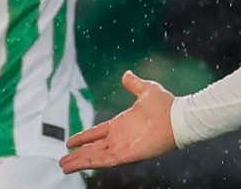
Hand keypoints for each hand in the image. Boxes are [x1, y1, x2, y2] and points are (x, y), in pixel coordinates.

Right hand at [60, 71, 176, 173]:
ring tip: (64, 167)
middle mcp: (119, 138)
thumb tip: (126, 74)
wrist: (178, 116)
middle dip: (77, 155)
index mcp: (121, 124)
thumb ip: (134, 84)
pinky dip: (90, 163)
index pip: (96, 133)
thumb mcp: (146, 90)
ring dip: (79, 162)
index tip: (69, 142)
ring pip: (95, 157)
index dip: (83, 137)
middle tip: (62, 162)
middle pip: (93, 149)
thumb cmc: (166, 105)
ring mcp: (122, 147)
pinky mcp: (127, 155)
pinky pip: (105, 160)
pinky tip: (78, 165)